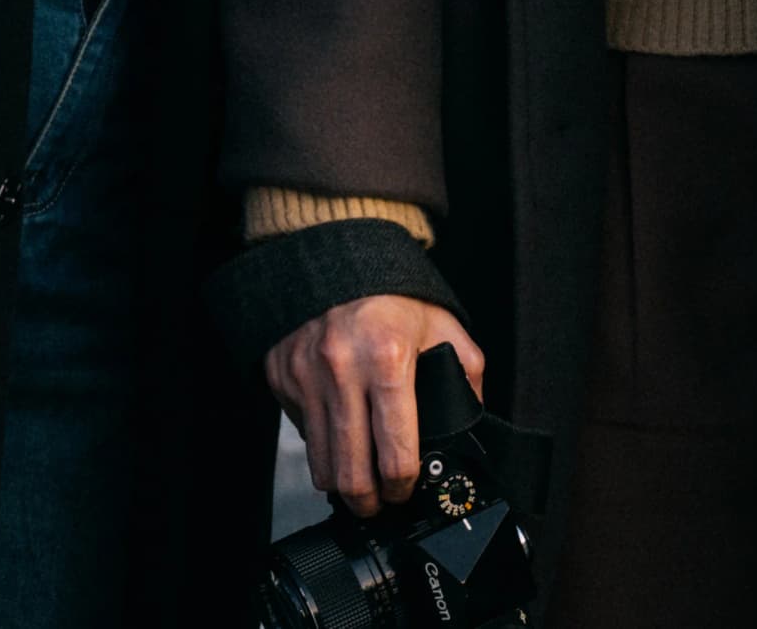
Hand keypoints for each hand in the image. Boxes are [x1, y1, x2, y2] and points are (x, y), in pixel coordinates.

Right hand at [266, 294, 485, 516]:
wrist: (332, 253)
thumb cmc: (390, 292)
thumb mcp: (441, 324)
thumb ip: (466, 372)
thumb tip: (473, 421)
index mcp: (388, 359)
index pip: (395, 453)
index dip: (404, 485)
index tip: (406, 488)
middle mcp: (341, 369)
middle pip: (351, 472)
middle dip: (369, 502)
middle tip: (379, 503)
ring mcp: (306, 375)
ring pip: (320, 463)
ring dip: (341, 483)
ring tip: (357, 482)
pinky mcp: (283, 377)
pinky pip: (301, 432)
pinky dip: (320, 443)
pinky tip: (338, 434)